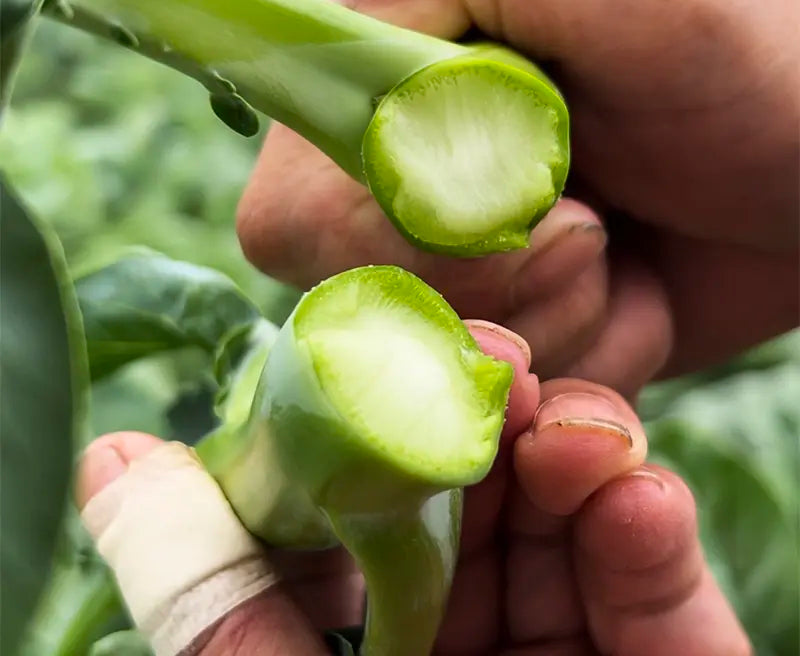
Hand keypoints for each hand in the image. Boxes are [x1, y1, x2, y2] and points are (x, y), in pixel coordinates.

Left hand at [76, 324, 750, 654]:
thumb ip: (211, 605)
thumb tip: (112, 460)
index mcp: (372, 646)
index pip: (377, 510)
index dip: (385, 421)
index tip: (395, 348)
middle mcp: (467, 641)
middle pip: (483, 496)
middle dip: (490, 416)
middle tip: (495, 360)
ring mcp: (569, 652)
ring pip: (574, 517)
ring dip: (578, 450)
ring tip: (572, 427)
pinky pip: (664, 594)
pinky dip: (649, 531)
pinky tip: (638, 491)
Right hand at [236, 0, 799, 393]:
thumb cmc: (773, 65)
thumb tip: (337, 73)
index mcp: (388, 56)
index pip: (290, 204)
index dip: (383, 241)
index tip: (537, 209)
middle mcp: (393, 160)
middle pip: (349, 300)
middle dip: (485, 290)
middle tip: (595, 234)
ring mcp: (447, 253)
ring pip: (427, 364)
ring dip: (544, 329)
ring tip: (623, 261)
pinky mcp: (501, 317)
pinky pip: (497, 399)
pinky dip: (577, 368)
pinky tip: (633, 304)